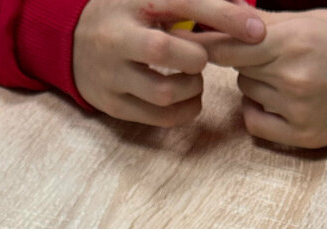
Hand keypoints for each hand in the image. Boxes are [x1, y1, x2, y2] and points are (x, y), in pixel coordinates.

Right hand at [73, 0, 264, 126]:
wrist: (70, 39)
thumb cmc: (128, 14)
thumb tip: (246, 10)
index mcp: (136, 0)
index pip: (185, 2)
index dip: (224, 16)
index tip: (257, 30)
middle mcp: (120, 36)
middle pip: (166, 51)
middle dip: (197, 59)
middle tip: (201, 59)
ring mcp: (113, 73)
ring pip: (163, 92)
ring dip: (191, 89)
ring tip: (193, 80)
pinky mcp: (113, 103)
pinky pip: (157, 117)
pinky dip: (182, 112)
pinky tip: (187, 100)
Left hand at [206, 9, 326, 147]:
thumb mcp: (311, 19)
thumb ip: (266, 22)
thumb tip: (224, 17)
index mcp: (293, 41)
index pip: (228, 45)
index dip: (210, 42)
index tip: (198, 40)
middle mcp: (291, 77)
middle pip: (235, 68)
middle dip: (243, 58)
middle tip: (267, 54)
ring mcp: (295, 110)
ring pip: (246, 92)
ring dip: (255, 83)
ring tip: (286, 75)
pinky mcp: (301, 136)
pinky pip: (255, 123)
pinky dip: (257, 110)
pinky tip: (274, 100)